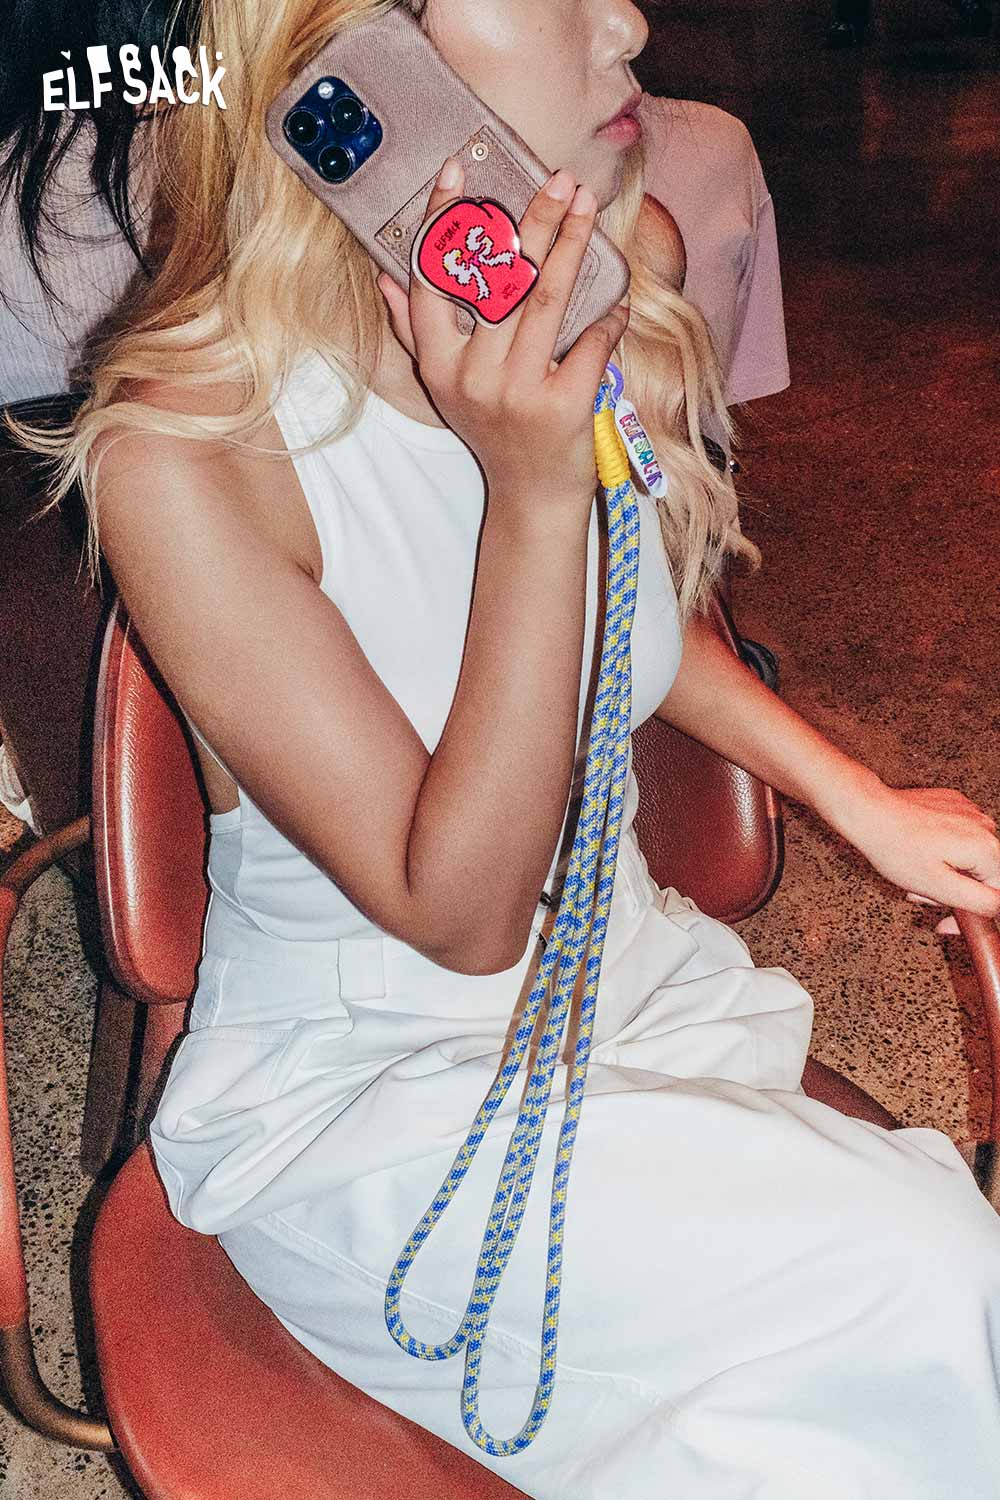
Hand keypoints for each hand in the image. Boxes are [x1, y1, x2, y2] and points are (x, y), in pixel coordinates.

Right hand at [377, 157, 629, 515]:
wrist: (531, 497)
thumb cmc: (492, 432)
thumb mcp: (445, 386)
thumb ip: (413, 331)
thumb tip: (385, 276)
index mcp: (440, 365)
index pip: (433, 280)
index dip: (442, 223)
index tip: (456, 175)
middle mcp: (473, 376)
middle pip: (500, 280)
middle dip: (532, 221)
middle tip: (557, 179)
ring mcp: (518, 391)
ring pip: (546, 300)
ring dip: (570, 245)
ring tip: (586, 206)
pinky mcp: (563, 406)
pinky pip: (590, 342)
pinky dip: (607, 316)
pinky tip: (615, 299)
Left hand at [841, 783, 999, 930]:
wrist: (870, 811)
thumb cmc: (896, 848)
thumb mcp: (939, 887)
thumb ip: (979, 901)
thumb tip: (997, 907)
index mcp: (987, 849)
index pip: (997, 894)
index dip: (973, 914)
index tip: (948, 921)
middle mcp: (985, 827)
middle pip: (984, 875)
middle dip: (955, 891)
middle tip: (924, 894)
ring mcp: (971, 813)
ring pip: (970, 858)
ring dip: (948, 872)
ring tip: (917, 871)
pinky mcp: (956, 805)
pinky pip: (959, 838)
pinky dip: (942, 850)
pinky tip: (919, 852)